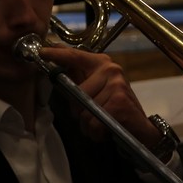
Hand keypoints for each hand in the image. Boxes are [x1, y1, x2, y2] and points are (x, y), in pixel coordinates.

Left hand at [36, 45, 161, 149]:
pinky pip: (93, 121)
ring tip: (101, 123)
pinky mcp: (119, 100)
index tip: (41, 52)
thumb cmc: (115, 109)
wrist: (140, 128)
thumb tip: (57, 70)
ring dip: (88, 124)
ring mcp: (116, 83)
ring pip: (83, 110)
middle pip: (75, 93)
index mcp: (102, 64)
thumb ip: (77, 82)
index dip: (57, 54)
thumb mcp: (95, 92)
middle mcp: (110, 69)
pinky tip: (106, 129)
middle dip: (79, 110)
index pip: (75, 56)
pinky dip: (96, 131)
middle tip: (93, 116)